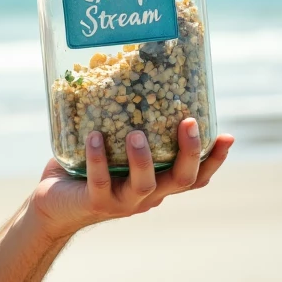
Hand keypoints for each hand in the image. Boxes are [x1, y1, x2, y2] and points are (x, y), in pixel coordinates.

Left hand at [30, 117, 233, 239]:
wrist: (54, 205)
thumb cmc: (87, 169)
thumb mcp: (115, 149)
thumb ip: (132, 126)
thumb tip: (138, 77)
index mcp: (159, 182)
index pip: (197, 176)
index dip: (214, 159)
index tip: (227, 135)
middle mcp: (148, 195)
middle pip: (182, 180)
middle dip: (189, 151)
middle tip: (187, 122)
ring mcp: (123, 202)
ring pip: (145, 185)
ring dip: (143, 158)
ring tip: (134, 133)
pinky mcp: (96, 203)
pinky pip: (101, 181)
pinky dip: (98, 158)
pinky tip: (94, 136)